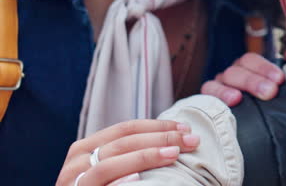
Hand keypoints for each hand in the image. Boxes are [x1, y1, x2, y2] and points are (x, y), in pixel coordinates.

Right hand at [56, 119, 198, 185]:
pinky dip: (119, 182)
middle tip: (191, 140)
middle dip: (160, 138)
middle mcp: (76, 163)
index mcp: (85, 149)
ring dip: (145, 157)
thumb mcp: (108, 168)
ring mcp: (74, 183)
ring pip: (109, 164)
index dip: (157, 126)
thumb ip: (126, 153)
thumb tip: (170, 140)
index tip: (185, 127)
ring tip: (173, 154)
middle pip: (123, 142)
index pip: (126, 129)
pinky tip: (138, 180)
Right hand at [200, 52, 285, 105]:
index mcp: (247, 69)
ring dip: (228, 90)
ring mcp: (218, 88)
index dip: (264, 67)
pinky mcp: (208, 103)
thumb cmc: (272, 104)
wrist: (259, 135)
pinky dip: (214, 99)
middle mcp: (231, 76)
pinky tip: (225, 106)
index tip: (280, 79)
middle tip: (269, 92)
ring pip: (218, 82)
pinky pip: (205, 97)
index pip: (250, 60)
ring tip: (238, 99)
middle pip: (235, 70)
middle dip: (252, 81)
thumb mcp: (282, 86)